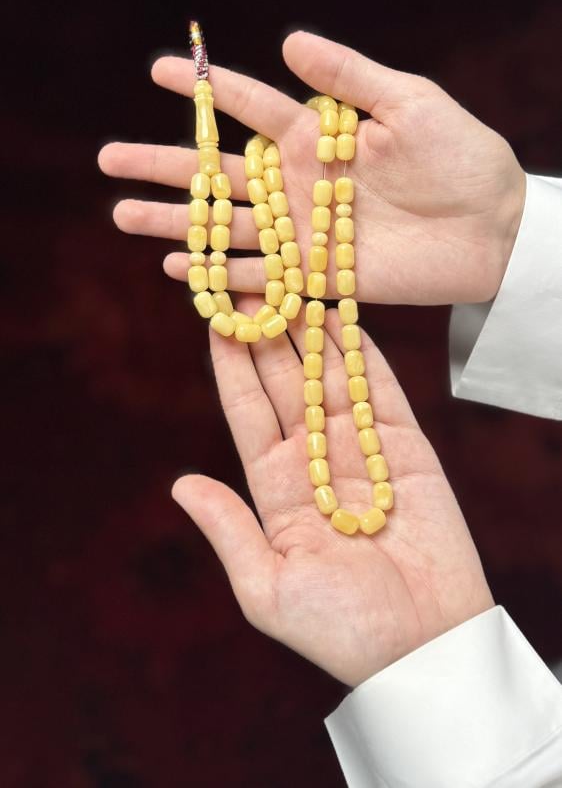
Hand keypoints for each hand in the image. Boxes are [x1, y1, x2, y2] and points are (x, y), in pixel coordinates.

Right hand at [98, 31, 525, 305]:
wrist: (495, 226)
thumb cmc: (461, 154)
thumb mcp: (409, 101)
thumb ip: (349, 77)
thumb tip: (289, 41)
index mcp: (319, 134)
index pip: (250, 107)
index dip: (206, 90)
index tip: (158, 69)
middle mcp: (302, 182)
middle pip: (221, 174)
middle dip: (165, 166)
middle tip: (109, 160)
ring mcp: (307, 232)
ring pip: (229, 226)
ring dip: (176, 222)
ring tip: (122, 215)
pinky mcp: (321, 275)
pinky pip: (262, 277)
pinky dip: (221, 276)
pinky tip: (179, 266)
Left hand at [171, 305, 493, 687]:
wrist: (424, 646)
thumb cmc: (340, 629)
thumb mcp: (267, 588)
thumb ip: (229, 529)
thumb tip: (180, 484)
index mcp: (277, 489)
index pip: (248, 412)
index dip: (231, 365)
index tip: (213, 319)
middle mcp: (315, 461)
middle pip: (286, 382)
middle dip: (266, 332)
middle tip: (252, 279)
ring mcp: (361, 451)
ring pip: (330, 376)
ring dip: (311, 331)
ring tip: (292, 282)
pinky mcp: (406, 448)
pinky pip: (380, 390)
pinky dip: (364, 353)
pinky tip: (345, 316)